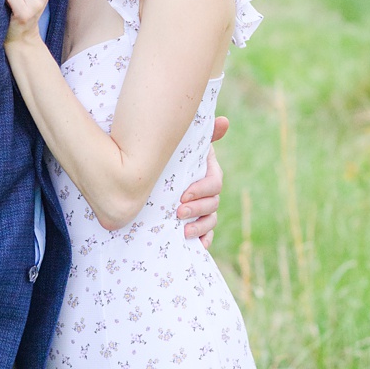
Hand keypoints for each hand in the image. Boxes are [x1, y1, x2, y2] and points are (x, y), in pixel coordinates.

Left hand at [178, 116, 228, 243]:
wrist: (145, 175)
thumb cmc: (170, 157)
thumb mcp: (184, 145)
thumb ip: (204, 135)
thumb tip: (224, 121)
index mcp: (207, 172)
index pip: (215, 183)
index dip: (202, 190)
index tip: (184, 195)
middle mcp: (207, 191)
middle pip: (213, 203)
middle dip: (198, 209)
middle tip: (178, 212)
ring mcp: (202, 208)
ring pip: (211, 219)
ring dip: (200, 226)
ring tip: (184, 231)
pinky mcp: (194, 222)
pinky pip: (206, 234)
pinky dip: (204, 240)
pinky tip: (199, 246)